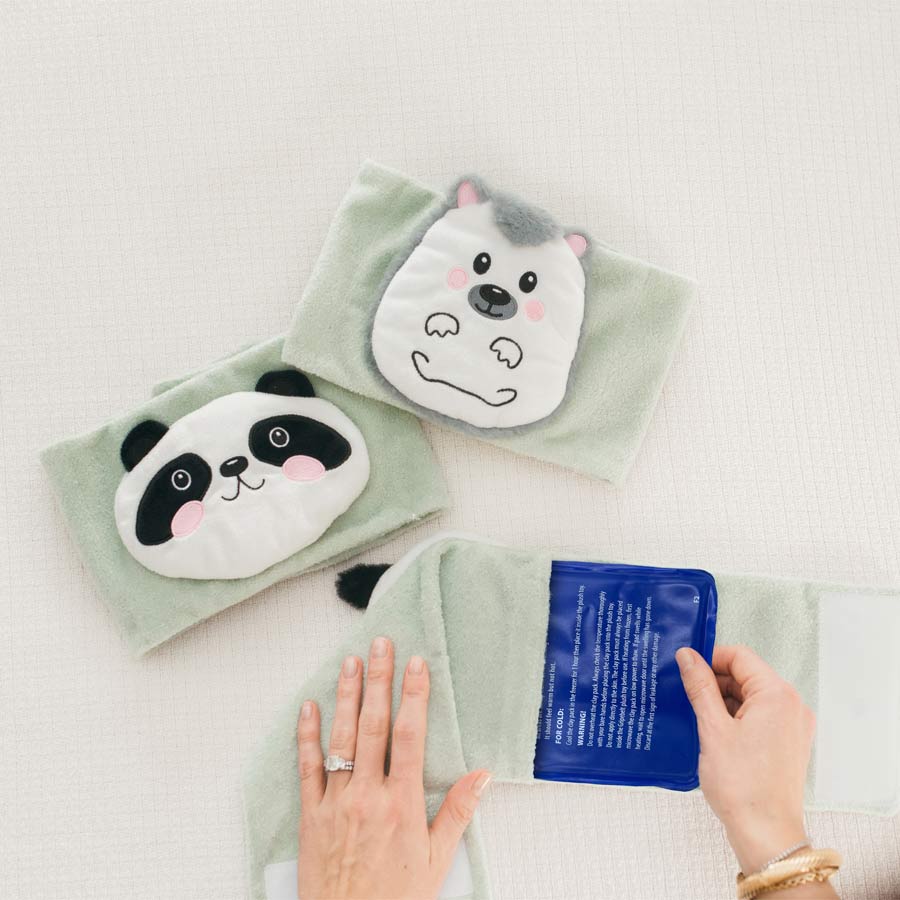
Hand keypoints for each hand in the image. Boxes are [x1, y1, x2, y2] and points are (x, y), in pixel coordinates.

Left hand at [296, 636, 491, 899]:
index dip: (413, 695)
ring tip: (350, 662)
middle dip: (379, 681)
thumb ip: (457, 813)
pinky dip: (307, 736)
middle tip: (381, 645)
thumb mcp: (436, 860)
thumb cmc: (396, 899)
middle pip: (374, 726)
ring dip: (347, 697)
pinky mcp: (311, 815)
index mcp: (401, 803)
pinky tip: (309, 707)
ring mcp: (336, 803)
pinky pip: (307, 768)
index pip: (409, 735)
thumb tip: (482, 775)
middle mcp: (367, 795)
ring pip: (341, 739)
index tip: (416, 664)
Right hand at [676, 644, 815, 874]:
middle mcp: (792, 705)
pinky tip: (713, 733)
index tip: (685, 671)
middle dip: (715, 682)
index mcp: (777, 695)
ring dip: (723, 702)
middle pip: (746, 676)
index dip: (710, 659)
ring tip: (697, 719)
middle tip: (686, 697)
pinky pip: (759, 717)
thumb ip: (700, 686)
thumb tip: (687, 655)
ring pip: (751, 697)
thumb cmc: (741, 784)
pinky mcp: (788, 743)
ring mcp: (793, 726)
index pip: (740, 657)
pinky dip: (736, 719)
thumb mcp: (712, 728)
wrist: (765, 834)